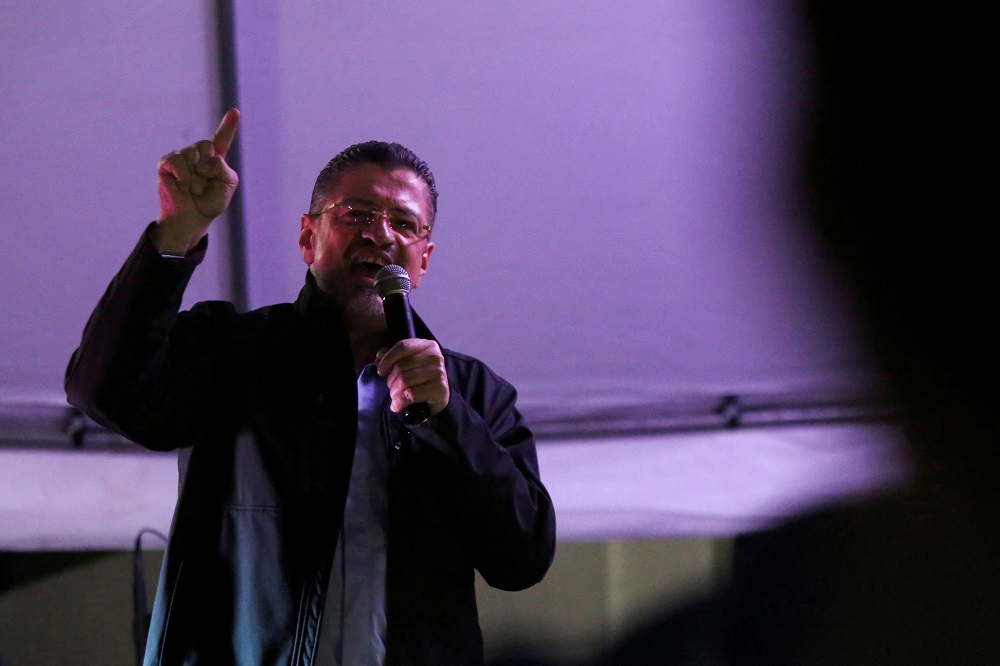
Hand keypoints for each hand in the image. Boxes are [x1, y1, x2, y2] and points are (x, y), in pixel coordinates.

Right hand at [153, 108, 239, 253]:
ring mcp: (182, 157)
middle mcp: (198, 154)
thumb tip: (201, 161)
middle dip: (208, 168)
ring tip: (193, 189)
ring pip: (191, 154)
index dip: (228, 125)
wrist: (192, 217)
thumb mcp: (227, 185)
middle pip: (207, 145)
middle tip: (204, 185)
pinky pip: (177, 160)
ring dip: (195, 177)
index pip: (222, 138)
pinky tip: (183, 186)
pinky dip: (183, 175)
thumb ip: (221, 168)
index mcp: (215, 159)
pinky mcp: (167, 163)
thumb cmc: (210, 202)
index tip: (235, 111)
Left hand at [376, 339, 449, 417]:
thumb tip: (379, 359)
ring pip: (404, 380)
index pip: (403, 346)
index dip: (387, 359)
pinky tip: (397, 405)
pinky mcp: (439, 388)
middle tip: (391, 387)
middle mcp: (435, 356)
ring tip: (395, 396)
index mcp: (427, 345)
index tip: (380, 371)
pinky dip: (400, 402)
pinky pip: (411, 394)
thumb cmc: (421, 376)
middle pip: (401, 366)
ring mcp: (439, 372)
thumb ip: (392, 356)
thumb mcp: (408, 362)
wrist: (439, 395)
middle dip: (391, 380)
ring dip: (394, 392)